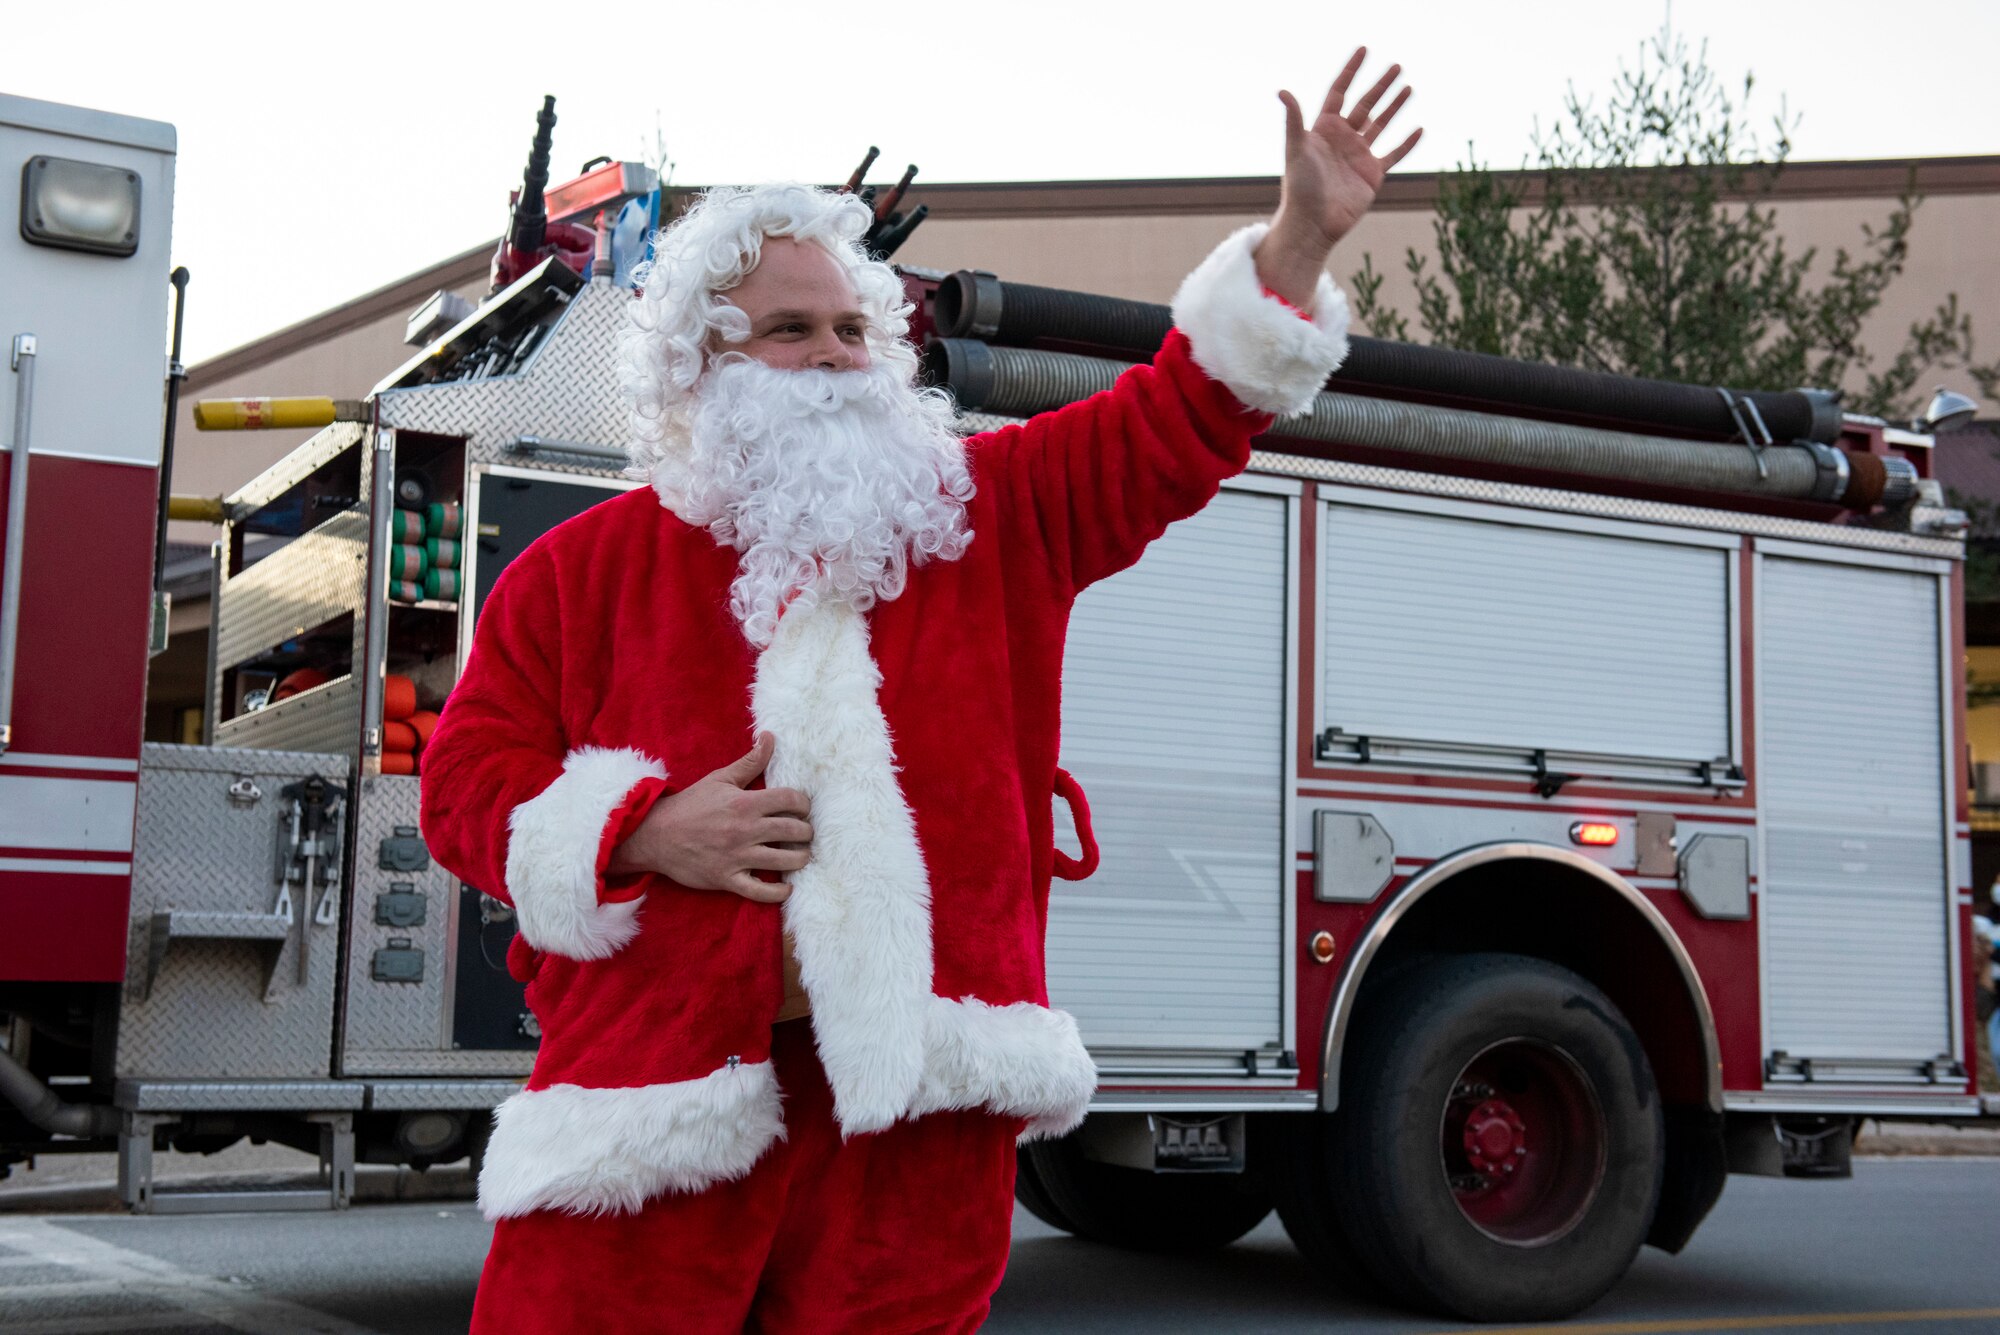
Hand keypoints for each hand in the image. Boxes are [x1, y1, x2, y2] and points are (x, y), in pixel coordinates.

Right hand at [607, 733, 811, 904]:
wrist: (656, 835)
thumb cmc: (690, 806)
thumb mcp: (719, 779)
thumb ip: (749, 762)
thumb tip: (769, 737)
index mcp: (745, 803)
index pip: (791, 800)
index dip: (803, 804)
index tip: (802, 808)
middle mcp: (745, 830)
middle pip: (794, 831)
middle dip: (806, 832)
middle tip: (804, 833)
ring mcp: (737, 857)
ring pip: (786, 861)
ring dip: (800, 858)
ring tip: (800, 855)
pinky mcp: (728, 879)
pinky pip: (761, 892)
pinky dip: (778, 893)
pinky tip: (786, 888)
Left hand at [1256, 47, 1422, 309]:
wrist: (1313, 224)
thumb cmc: (1300, 187)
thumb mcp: (1296, 149)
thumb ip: (1293, 119)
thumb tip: (1282, 90)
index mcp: (1323, 129)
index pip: (1339, 92)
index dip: (1351, 71)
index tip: (1363, 50)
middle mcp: (1342, 139)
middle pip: (1364, 104)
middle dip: (1380, 85)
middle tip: (1396, 66)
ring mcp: (1358, 156)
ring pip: (1380, 124)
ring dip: (1394, 107)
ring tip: (1408, 87)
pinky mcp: (1372, 175)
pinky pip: (1394, 154)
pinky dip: (1406, 143)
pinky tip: (1419, 129)